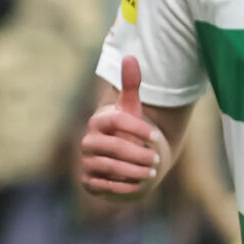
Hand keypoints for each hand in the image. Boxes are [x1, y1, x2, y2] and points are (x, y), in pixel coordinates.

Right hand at [79, 56, 170, 195]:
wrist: (121, 159)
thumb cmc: (129, 131)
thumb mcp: (132, 109)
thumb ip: (131, 86)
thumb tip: (130, 57)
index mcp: (99, 121)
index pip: (116, 121)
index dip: (137, 128)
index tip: (156, 135)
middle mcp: (89, 141)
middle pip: (114, 147)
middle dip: (138, 154)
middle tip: (157, 160)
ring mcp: (87, 162)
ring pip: (109, 167)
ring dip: (134, 171)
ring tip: (152, 173)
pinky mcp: (89, 181)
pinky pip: (104, 185)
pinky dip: (123, 187)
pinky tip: (138, 185)